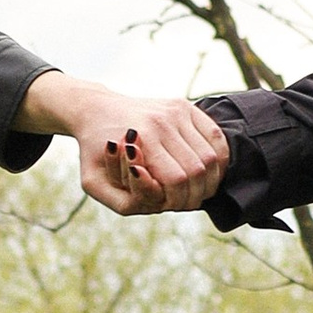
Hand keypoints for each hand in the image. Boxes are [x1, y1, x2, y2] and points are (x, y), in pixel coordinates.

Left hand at [17, 72, 230, 216]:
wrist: (94, 110)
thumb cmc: (94, 152)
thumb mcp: (93, 183)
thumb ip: (123, 202)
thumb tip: (159, 201)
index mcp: (141, 138)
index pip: (176, 180)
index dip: (178, 200)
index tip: (168, 205)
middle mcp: (163, 120)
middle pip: (199, 169)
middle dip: (195, 194)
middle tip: (184, 202)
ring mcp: (177, 110)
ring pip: (212, 155)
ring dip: (209, 180)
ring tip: (196, 190)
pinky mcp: (186, 106)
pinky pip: (217, 137)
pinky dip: (218, 160)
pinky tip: (206, 172)